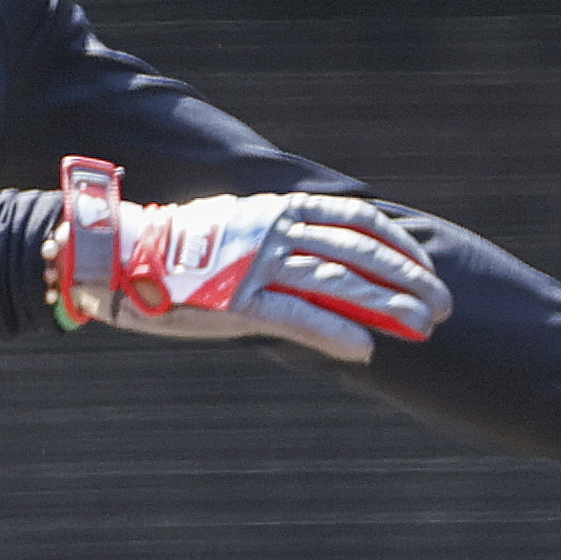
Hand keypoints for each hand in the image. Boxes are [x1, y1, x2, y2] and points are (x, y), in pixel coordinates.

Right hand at [52, 155, 448, 364]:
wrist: (117, 255)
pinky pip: (298, 317)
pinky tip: (367, 349)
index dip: (398, 247)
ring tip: (422, 329)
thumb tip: (320, 256)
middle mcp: (275, 231)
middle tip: (443, 308)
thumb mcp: (237, 228)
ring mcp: (257, 265)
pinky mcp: (237, 302)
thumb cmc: (176, 250)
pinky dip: (336, 332)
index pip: (358, 221)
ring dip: (387, 307)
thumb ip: (280, 238)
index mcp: (279, 209)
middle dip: (408, 280)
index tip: (426, 269)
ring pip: (339, 282)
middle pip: (360, 252)